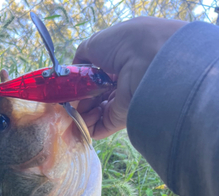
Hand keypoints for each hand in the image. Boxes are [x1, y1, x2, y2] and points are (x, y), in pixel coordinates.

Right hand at [73, 17, 186, 138]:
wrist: (147, 60)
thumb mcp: (96, 43)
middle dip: (79, 99)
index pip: (96, 78)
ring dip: (81, 112)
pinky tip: (85, 116)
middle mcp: (121, 85)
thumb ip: (82, 56)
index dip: (82, 83)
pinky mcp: (120, 120)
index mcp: (119, 65)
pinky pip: (98, 128)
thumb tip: (74, 69)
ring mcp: (121, 104)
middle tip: (72, 98)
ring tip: (78, 107)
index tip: (71, 85)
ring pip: (93, 114)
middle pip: (93, 97)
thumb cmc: (123, 44)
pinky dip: (87, 125)